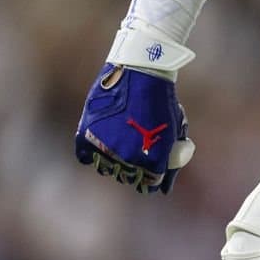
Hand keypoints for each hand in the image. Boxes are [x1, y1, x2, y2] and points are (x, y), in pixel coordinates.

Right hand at [75, 63, 194, 193]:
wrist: (141, 71)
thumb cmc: (161, 101)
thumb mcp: (174, 131)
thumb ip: (171, 159)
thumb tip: (166, 188)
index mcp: (152, 160)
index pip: (150, 184)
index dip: (153, 176)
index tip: (152, 168)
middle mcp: (127, 158)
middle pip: (128, 178)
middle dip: (135, 169)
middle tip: (138, 151)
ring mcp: (104, 147)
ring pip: (107, 169)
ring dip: (115, 162)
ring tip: (122, 145)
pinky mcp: (85, 136)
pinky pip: (86, 158)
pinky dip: (93, 155)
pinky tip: (103, 145)